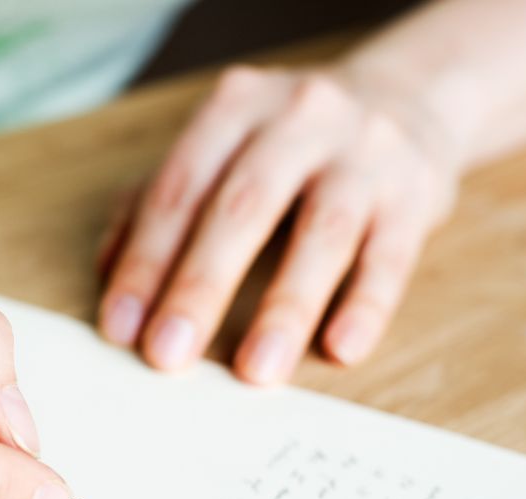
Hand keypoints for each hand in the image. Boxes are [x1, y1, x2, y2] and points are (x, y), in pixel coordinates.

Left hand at [97, 62, 459, 382]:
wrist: (404, 99)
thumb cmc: (282, 145)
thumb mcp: (218, 150)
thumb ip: (155, 203)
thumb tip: (108, 276)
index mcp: (235, 108)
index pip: (178, 191)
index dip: (145, 262)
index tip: (121, 329)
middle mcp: (300, 118)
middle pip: (242, 209)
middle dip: (199, 288)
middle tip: (168, 356)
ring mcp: (365, 152)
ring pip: (322, 234)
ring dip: (285, 308)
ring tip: (256, 372)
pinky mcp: (417, 192)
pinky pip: (392, 254)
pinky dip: (366, 304)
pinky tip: (341, 349)